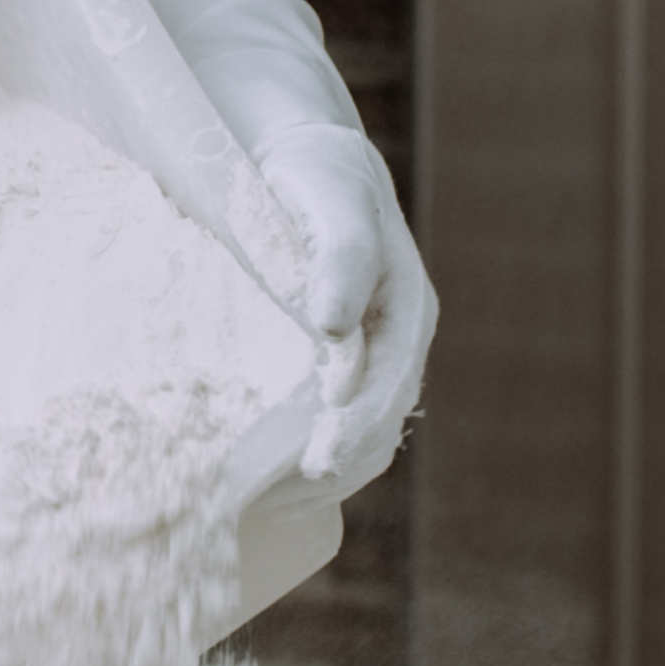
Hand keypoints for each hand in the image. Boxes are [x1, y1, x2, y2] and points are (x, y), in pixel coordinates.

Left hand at [253, 122, 433, 477]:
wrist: (304, 158)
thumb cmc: (318, 178)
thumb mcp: (331, 204)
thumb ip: (340, 258)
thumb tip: (333, 328)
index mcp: (407, 315)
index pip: (386, 393)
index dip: (351, 434)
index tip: (311, 467)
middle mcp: (396, 345)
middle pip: (376, 429)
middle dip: (330, 472)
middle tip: (266, 505)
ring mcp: (371, 356)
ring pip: (359, 436)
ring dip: (317, 479)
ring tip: (257, 506)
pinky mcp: (337, 361)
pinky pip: (332, 423)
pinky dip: (304, 456)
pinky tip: (262, 479)